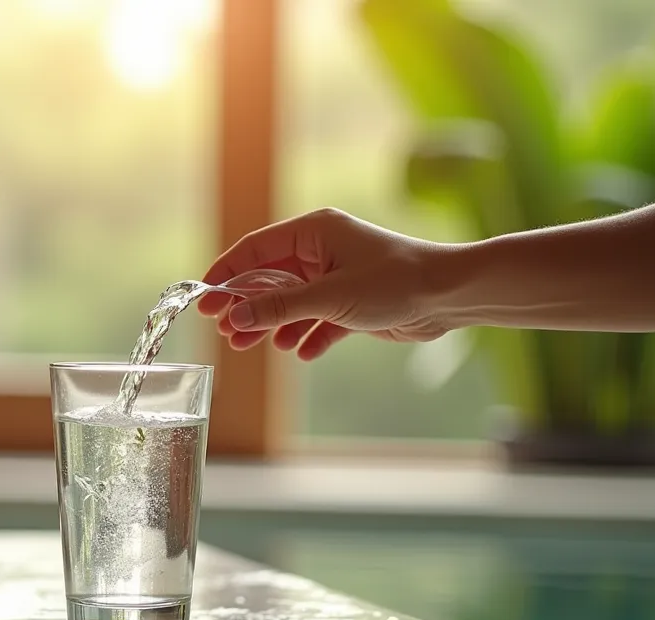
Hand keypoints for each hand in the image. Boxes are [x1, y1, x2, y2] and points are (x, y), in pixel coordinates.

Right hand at [197, 208, 453, 359]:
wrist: (450, 297)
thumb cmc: (395, 282)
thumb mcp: (330, 297)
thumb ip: (279, 307)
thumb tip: (235, 317)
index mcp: (314, 231)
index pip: (255, 250)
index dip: (226, 275)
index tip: (203, 301)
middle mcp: (322, 250)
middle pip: (269, 279)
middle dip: (247, 306)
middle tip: (226, 332)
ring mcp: (336, 276)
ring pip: (290, 302)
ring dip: (273, 325)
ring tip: (252, 348)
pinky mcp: (352, 302)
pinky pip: (317, 319)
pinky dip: (307, 335)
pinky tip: (301, 352)